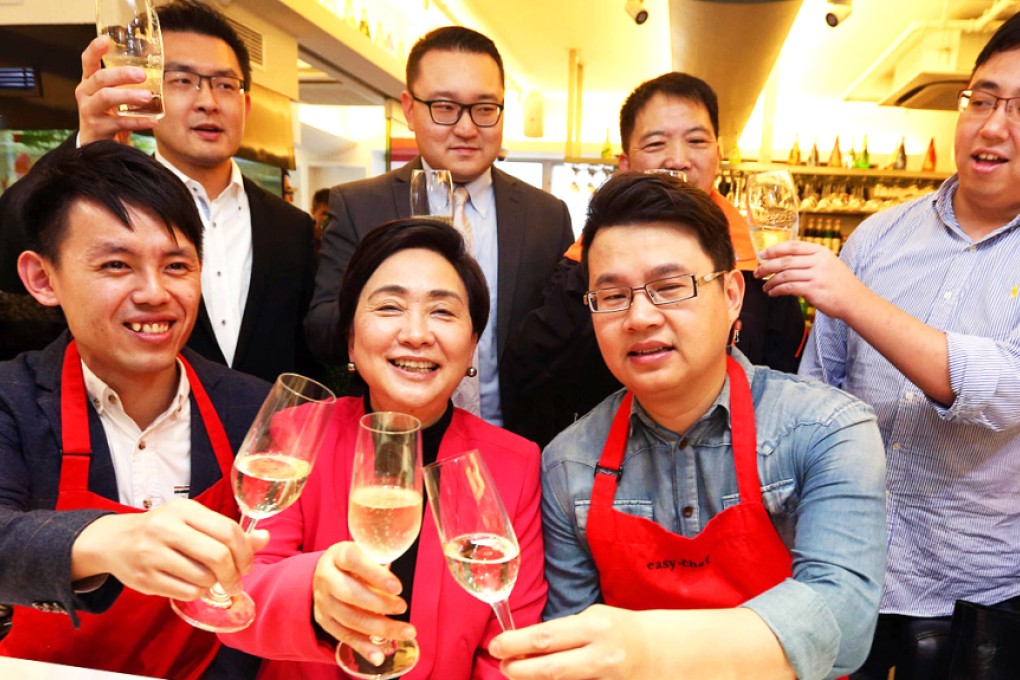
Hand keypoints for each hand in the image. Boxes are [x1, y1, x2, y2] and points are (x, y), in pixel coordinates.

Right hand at [71, 499, 268, 600]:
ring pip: (203, 577)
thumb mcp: (194, 521)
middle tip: (236, 582)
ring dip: (214, 583)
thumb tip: (264, 538)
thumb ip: (228, 531)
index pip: (228, 531)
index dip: (245, 552)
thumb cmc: (164, 529)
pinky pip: (186, 592)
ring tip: (209, 579)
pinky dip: (198, 592)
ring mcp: (153, 554)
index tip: (247, 564)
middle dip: (234, 574)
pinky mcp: (145, 578)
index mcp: (184, 509)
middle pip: (218, 556)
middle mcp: (166, 528)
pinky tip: (193, 585)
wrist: (115, 540)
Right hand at [76, 35, 158, 144]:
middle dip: (121, 74)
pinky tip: (153, 121)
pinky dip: (138, 122)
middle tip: (142, 75)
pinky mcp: (97, 129)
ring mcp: (89, 111)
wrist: (96, 146)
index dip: (95, 49)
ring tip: (148, 96)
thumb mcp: (112, 96)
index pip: (87, 61)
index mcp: (89, 82)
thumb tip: (154, 72)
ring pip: (106, 98)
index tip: (105, 39)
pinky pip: (119, 123)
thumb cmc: (108, 115)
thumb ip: (123, 84)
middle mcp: (85, 94)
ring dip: (129, 95)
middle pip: (100, 78)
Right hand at [312, 542, 415, 664]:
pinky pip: (345, 636)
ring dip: (379, 628)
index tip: (398, 587)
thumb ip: (380, 562)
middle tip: (403, 607)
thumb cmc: (354, 561)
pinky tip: (380, 655)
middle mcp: (326, 578)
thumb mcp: (364, 552)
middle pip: (350, 593)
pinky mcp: (324, 621)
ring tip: (405, 631)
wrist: (325, 572)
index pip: (354, 561)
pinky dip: (364, 647)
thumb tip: (399, 583)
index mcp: (338, 555)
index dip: (376, 575)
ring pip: (349, 618)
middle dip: (379, 604)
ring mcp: (323, 601)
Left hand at [489, 604, 651, 679]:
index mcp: (594, 627)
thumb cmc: (617, 629)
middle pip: (550, 670)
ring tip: (520, 673)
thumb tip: (523, 643)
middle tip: (503, 665)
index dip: (515, 643)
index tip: (496, 646)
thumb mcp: (591, 618)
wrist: (657, 651)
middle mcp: (602, 655)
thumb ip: (562, 631)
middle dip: (519, 670)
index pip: (546, 637)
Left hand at [755, 241, 864, 319]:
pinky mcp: (814, 290)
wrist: (855, 301)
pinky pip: (789, 288)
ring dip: (770, 281)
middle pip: (785, 261)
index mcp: (821, 252)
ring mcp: (817, 276)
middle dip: (767, 266)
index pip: (793, 246)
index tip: (762, 255)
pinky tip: (773, 293)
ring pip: (785, 275)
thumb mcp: (829, 263)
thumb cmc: (840, 283)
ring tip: (765, 286)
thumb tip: (783, 260)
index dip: (775, 249)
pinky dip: (777, 290)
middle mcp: (819, 262)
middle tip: (757, 272)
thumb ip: (810, 260)